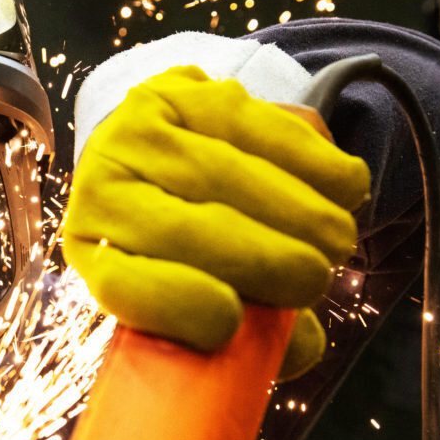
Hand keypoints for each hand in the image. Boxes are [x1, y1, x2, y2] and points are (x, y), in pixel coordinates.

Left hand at [63, 65, 369, 378]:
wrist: (172, 149)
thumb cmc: (195, 245)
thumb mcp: (209, 293)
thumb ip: (253, 336)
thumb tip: (299, 350)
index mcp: (94, 255)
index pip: (122, 283)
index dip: (174, 304)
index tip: (230, 322)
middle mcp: (98, 190)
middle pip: (185, 229)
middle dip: (264, 260)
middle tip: (317, 280)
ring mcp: (132, 133)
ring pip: (224, 174)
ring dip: (299, 212)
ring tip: (339, 241)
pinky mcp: (177, 89)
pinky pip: (254, 123)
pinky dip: (311, 159)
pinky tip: (345, 188)